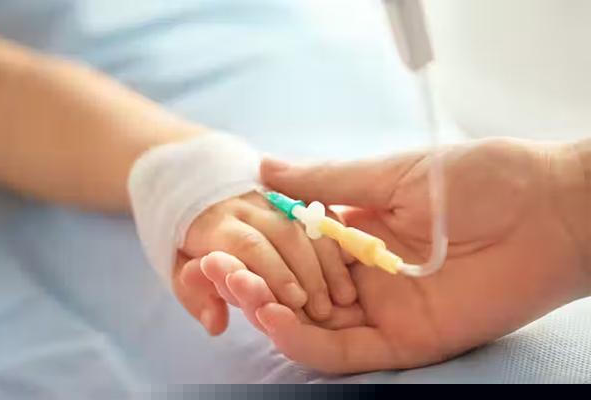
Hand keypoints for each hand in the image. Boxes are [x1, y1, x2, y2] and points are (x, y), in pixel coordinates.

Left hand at [170, 191, 356, 334]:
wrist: (187, 179)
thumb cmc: (183, 233)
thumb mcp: (176, 264)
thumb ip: (196, 294)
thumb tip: (215, 324)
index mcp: (215, 221)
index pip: (248, 245)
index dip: (274, 272)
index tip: (295, 302)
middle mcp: (245, 204)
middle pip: (283, 234)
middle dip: (306, 271)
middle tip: (324, 309)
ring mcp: (268, 195)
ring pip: (305, 223)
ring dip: (327, 260)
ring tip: (343, 295)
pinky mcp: (286, 192)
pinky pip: (317, 210)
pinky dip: (335, 237)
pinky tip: (351, 263)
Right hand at [205, 138, 590, 372]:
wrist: (544, 209)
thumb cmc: (476, 181)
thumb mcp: (388, 174)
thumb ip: (326, 182)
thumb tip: (265, 167)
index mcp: (359, 236)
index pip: (295, 252)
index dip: (260, 250)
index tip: (226, 240)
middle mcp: (365, 277)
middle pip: (297, 292)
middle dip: (255, 284)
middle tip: (220, 270)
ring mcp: (382, 310)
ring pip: (313, 326)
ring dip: (271, 313)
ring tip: (238, 290)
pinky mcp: (403, 340)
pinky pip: (345, 351)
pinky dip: (305, 342)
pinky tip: (273, 319)